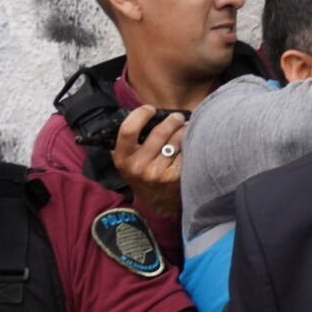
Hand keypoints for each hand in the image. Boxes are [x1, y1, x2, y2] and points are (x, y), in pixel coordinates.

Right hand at [111, 106, 185, 221]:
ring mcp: (156, 172)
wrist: (157, 201)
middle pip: (159, 132)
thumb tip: (149, 112)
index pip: (128, 129)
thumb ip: (132, 139)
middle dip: (172, 120)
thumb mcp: (128, 158)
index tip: (150, 109)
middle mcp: (138, 166)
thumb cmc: (143, 172)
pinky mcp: (174, 176)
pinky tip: (189, 144)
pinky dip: (189, 144)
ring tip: (184, 129)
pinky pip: (185, 151)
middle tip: (177, 117)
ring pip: (176, 140)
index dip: (141, 114)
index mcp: (122, 158)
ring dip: (183, 130)